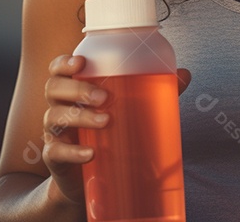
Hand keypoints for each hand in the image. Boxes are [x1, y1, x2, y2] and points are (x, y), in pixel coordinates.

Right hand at [41, 54, 191, 205]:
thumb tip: (185, 74)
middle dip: (78, 89)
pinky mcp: (55, 158)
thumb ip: (155, 90)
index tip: (80, 62)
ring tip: (106, 120)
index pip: (57, 70)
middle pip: (54, 89)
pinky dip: (73, 151)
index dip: (63, 63)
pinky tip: (90, 153)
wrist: (91, 176)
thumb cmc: (109, 132)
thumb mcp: (129, 109)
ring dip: (80, 116)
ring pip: (54, 117)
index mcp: (74, 90)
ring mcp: (54, 133)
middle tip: (104, 96)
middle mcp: (59, 107)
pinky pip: (56, 152)